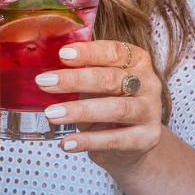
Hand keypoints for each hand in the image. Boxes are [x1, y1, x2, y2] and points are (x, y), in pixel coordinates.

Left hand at [35, 39, 164, 172]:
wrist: (133, 142)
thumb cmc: (109, 103)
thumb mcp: (97, 85)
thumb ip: (82, 74)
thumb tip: (48, 70)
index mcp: (137, 61)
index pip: (114, 51)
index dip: (89, 52)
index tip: (62, 54)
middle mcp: (148, 83)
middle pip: (111, 79)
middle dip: (75, 80)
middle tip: (44, 82)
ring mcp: (150, 111)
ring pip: (116, 108)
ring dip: (80, 111)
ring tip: (52, 114)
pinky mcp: (147, 138)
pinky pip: (115, 139)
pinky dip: (88, 141)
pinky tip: (67, 142)